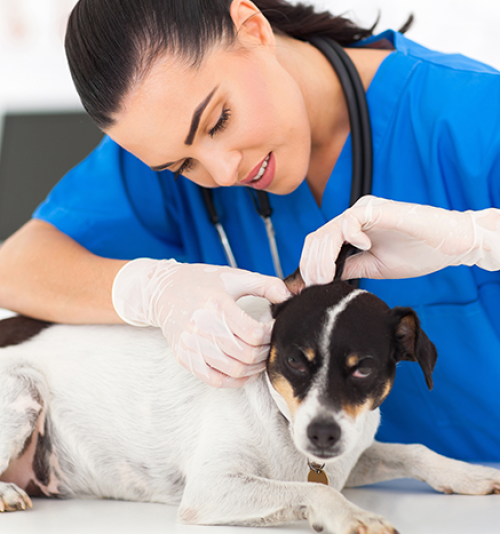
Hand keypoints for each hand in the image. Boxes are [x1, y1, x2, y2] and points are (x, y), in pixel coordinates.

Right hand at [112, 259, 288, 387]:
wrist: (162, 290)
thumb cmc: (202, 282)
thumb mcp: (234, 276)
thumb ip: (265, 284)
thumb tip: (289, 296)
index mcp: (218, 305)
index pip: (255, 333)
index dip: (271, 334)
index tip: (274, 328)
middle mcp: (203, 327)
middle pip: (247, 354)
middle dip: (266, 352)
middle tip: (270, 344)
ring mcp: (192, 345)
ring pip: (234, 370)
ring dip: (254, 367)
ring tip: (260, 356)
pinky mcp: (185, 358)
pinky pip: (215, 380)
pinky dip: (235, 380)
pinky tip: (244, 370)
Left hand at [300, 195, 499, 283]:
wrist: (449, 244)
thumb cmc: (415, 253)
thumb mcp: (373, 267)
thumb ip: (348, 268)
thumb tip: (322, 279)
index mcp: (349, 231)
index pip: (317, 246)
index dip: (308, 266)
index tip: (306, 289)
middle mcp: (352, 219)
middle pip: (317, 239)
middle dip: (311, 265)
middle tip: (315, 287)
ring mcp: (363, 211)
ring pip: (328, 231)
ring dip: (323, 257)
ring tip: (328, 277)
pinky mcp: (377, 209)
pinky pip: (351, 220)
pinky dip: (350, 235)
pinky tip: (363, 248)